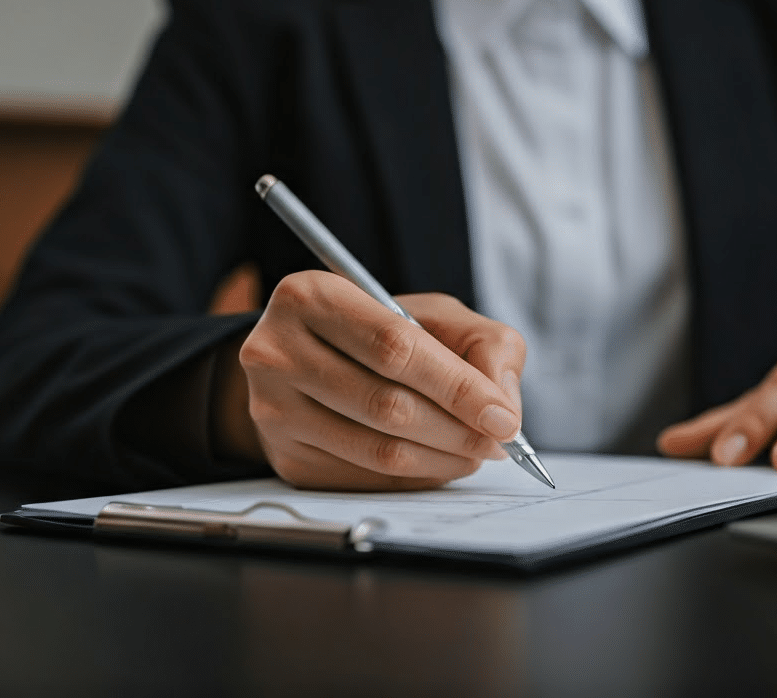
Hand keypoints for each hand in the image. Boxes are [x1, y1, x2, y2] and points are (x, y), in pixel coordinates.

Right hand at [213, 271, 525, 490]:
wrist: (299, 362)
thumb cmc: (373, 332)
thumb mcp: (430, 313)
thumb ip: (482, 342)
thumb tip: (502, 405)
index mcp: (310, 297)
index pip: (394, 348)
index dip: (457, 387)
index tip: (502, 416)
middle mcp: (277, 353)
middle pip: (387, 405)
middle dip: (457, 430)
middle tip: (497, 441)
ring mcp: (274, 411)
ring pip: (378, 451)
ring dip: (443, 460)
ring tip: (474, 452)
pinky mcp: (286, 458)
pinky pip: (367, 480)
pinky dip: (416, 478)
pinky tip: (437, 461)